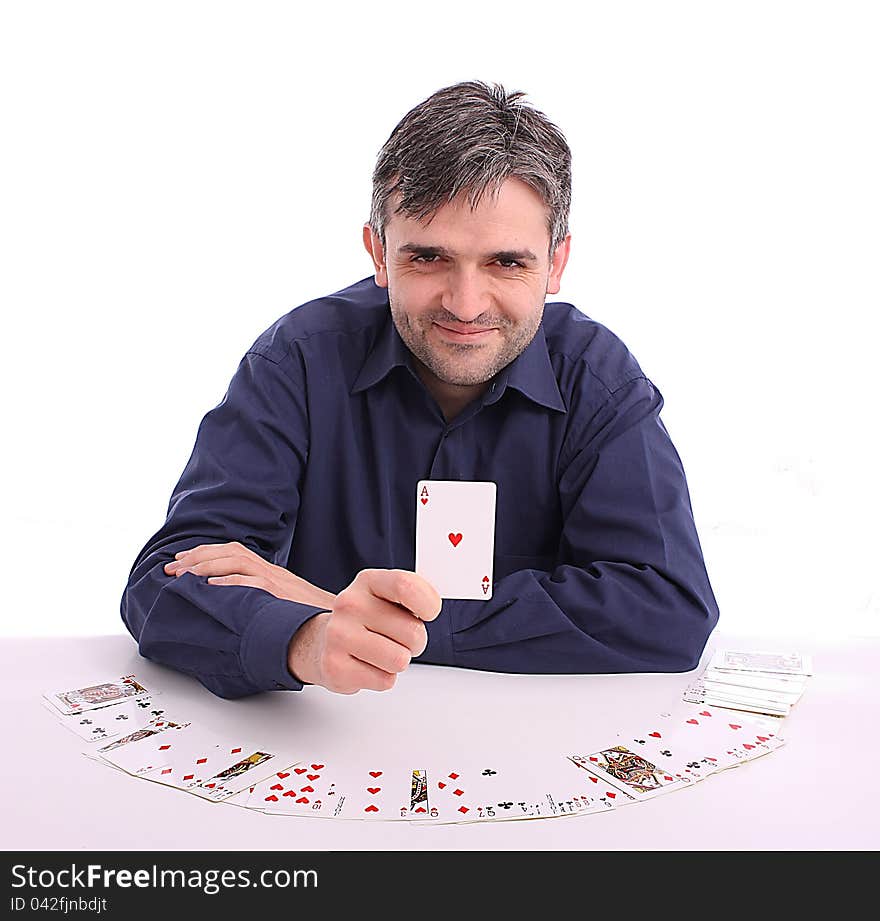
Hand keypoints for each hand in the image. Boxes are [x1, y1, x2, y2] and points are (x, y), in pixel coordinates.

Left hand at [163, 542, 336, 609]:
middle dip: (196, 557)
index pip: (233, 551)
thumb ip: (263, 598)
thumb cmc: (312, 619)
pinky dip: (228, 582)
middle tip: (170, 568)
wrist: (339, 622)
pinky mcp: (280, 595)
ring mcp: (277, 581)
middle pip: (230, 552)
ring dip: (205, 566)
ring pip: (236, 561)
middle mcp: (272, 571)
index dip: (204, 553)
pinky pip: (251, 583)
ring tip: (182, 575)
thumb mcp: (285, 602)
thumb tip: (233, 604)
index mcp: (271, 572)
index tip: (181, 560)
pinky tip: (210, 587)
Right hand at [287, 569, 441, 694]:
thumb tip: (431, 608)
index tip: (428, 613)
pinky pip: (385, 680)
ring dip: (399, 661)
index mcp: (368, 581)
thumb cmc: (368, 619)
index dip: (428, 604)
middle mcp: (349, 604)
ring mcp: (339, 635)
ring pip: (400, 660)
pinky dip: (382, 677)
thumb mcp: (389, 595)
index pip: (406, 586)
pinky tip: (366, 665)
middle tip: (397, 638)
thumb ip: (414, 595)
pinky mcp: (335, 667)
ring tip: (383, 652)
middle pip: (413, 632)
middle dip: (415, 642)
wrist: (325, 641)